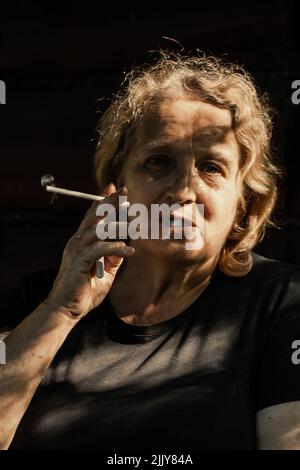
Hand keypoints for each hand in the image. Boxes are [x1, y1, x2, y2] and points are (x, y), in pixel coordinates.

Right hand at [45, 183, 133, 319]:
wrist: (66, 309)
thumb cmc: (84, 292)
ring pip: (98, 229)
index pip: (93, 216)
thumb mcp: (106, 272)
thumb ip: (113, 258)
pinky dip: (116, 248)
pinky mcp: (80, 261)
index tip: (116, 189)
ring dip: (118, 225)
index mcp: (81, 242)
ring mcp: (76, 250)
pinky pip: (100, 249)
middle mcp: (77, 242)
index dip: (104, 201)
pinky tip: (129, 252)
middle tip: (126, 193)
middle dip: (111, 202)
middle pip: (95, 215)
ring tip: (134, 225)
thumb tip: (125, 247)